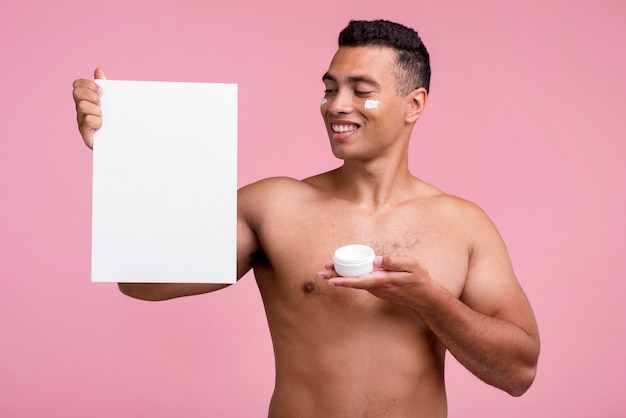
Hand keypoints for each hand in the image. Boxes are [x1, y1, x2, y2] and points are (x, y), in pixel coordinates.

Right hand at [72, 68, 105, 148]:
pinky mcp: (85, 133)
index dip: (88, 84)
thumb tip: (98, 70)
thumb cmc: (113, 120)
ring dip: (96, 110)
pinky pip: (86, 120)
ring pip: (82, 105)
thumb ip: (104, 86)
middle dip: (91, 95)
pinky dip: (96, 121)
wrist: (120, 142)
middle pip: (77, 92)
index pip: (78, 84)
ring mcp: (80, 120)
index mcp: (85, 99)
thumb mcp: (111, 101)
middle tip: (101, 103)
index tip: (102, 91)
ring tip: (103, 116)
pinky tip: (101, 125)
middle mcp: (80, 108)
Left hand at [316, 255, 431, 307]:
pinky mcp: (378, 288)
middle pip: (352, 282)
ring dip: (341, 276)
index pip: (359, 281)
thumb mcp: (411, 265)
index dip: (344, 280)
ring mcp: (376, 289)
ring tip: (327, 270)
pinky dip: (350, 277)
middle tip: (319, 273)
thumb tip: (376, 259)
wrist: (425, 297)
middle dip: (335, 277)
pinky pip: (360, 282)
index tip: (331, 280)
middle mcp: (376, 287)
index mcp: (382, 281)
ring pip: (355, 282)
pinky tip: (344, 271)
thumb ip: (393, 261)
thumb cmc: (419, 279)